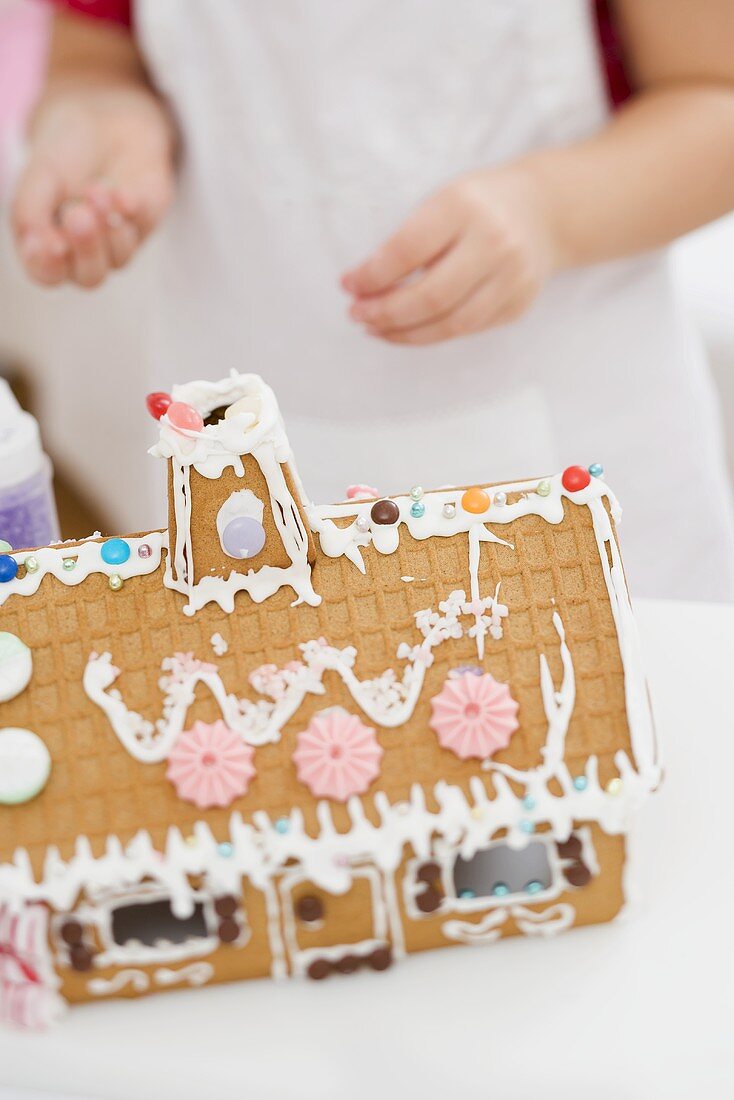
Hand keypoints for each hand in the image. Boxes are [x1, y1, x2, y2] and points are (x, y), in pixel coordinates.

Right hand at [12, 87, 174, 288]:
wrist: (102, 120)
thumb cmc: (64, 154)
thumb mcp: (38, 177)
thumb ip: (31, 213)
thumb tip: (43, 247)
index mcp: (49, 246)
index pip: (47, 275)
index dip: (48, 265)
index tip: (51, 243)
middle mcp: (84, 253)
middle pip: (89, 277)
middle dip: (85, 248)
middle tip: (79, 215)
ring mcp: (118, 244)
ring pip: (119, 259)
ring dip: (107, 225)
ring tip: (97, 189)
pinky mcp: (144, 225)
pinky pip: (141, 229)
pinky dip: (129, 210)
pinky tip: (121, 191)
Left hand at [342, 165, 561, 344]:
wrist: (544, 210)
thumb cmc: (477, 206)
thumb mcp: (442, 202)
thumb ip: (408, 241)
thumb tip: (362, 286)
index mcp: (464, 207)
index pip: (407, 251)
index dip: (372, 275)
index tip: (348, 285)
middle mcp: (494, 242)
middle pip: (430, 296)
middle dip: (385, 312)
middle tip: (357, 315)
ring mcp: (512, 277)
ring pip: (450, 323)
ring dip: (404, 333)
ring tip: (375, 329)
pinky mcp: (518, 304)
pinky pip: (466, 330)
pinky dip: (430, 335)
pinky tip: (406, 331)